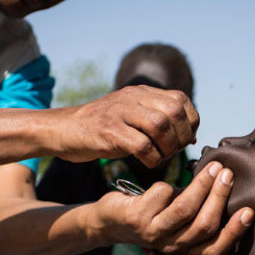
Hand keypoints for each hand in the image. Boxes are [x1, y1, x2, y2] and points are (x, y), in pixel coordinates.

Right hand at [56, 85, 198, 167]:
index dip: (190, 122)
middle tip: (174, 151)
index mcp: (142, 92)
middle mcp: (133, 98)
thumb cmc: (102, 129)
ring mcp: (120, 113)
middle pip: (175, 112)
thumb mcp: (131, 115)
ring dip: (168, 147)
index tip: (184, 139)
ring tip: (162, 157)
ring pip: (160, 126)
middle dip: (182, 136)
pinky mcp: (109, 131)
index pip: (181, 100)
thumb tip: (190, 136)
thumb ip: (159, 120)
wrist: (63, 129)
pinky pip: (142, 145)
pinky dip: (152, 158)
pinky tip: (147, 162)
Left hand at [87, 161, 253, 254]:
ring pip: (185, 210)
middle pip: (204, 224)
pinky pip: (163, 193)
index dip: (234, 232)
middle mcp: (171, 245)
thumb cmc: (151, 214)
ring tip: (212, 167)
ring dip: (202, 185)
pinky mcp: (138, 217)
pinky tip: (166, 182)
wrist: (109, 221)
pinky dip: (167, 185)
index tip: (248, 211)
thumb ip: (197, 211)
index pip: (215, 248)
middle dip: (219, 196)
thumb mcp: (175, 220)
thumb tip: (225, 183)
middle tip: (227, 173)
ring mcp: (154, 232)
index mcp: (185, 248)